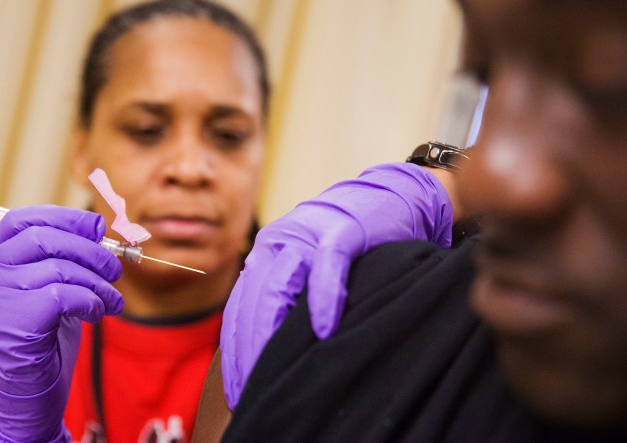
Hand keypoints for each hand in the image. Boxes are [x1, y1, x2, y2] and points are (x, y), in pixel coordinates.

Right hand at [0, 206, 123, 441]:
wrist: (24, 394)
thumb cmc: (41, 339)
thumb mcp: (50, 291)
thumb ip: (64, 260)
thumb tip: (98, 228)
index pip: (20, 221)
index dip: (62, 217)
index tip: (95, 226)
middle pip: (44, 238)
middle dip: (90, 250)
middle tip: (114, 269)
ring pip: (61, 268)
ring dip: (98, 283)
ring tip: (113, 300)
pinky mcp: (16, 321)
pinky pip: (66, 295)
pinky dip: (91, 301)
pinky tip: (97, 314)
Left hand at [221, 162, 452, 408]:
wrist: (392, 198)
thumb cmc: (353, 246)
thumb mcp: (312, 271)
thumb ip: (290, 301)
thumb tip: (273, 356)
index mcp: (265, 255)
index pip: (239, 309)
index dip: (235, 352)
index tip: (236, 391)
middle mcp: (277, 243)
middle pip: (252, 303)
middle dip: (248, 350)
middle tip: (251, 392)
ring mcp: (307, 235)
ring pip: (277, 286)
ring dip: (273, 331)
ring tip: (275, 371)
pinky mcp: (342, 231)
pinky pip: (326, 267)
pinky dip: (323, 299)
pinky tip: (324, 330)